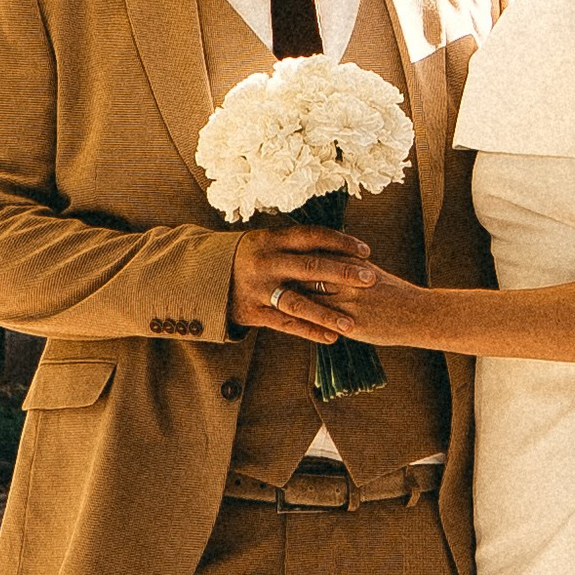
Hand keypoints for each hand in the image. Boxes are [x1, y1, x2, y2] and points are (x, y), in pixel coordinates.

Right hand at [233, 221, 373, 345]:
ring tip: (352, 323)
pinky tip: (331, 337)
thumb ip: (295, 243)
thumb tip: (336, 240)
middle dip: (343, 273)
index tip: (366, 251)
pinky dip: (309, 331)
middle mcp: (267, 262)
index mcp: (272, 239)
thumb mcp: (265, 241)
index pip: (313, 236)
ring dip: (327, 313)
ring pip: (299, 302)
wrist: (203, 276)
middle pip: (311, 266)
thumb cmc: (247, 256)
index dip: (341, 243)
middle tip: (371, 279)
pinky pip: (285, 324)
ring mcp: (259, 288)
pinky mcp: (253, 312)